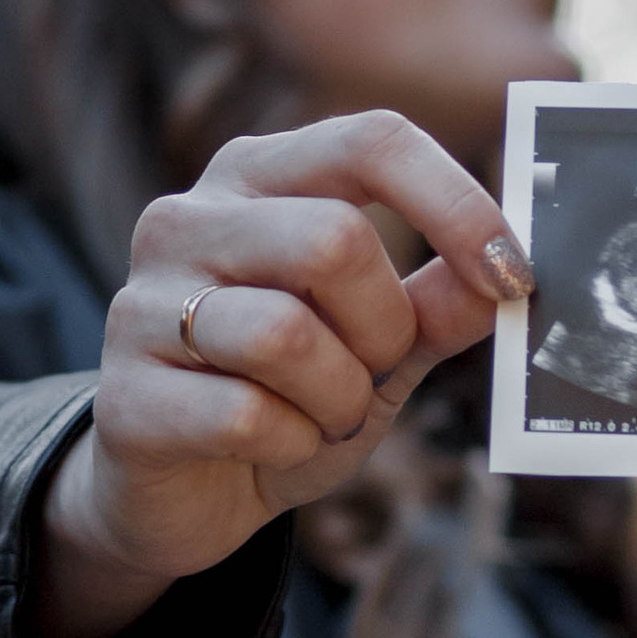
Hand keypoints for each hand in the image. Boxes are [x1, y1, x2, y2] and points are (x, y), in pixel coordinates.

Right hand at [32, 113, 530, 637]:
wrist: (179, 495)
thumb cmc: (287, 397)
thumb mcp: (379, 349)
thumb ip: (437, 306)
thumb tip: (509, 273)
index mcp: (258, 178)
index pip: (370, 141)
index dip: (455, 204)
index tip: (513, 275)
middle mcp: (187, 218)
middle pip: (334, 240)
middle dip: (384, 328)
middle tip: (373, 372)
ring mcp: (142, 303)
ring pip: (286, 334)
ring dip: (338, 398)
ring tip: (320, 417)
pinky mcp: (123, 395)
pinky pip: (245, 415)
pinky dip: (289, 446)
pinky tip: (270, 449)